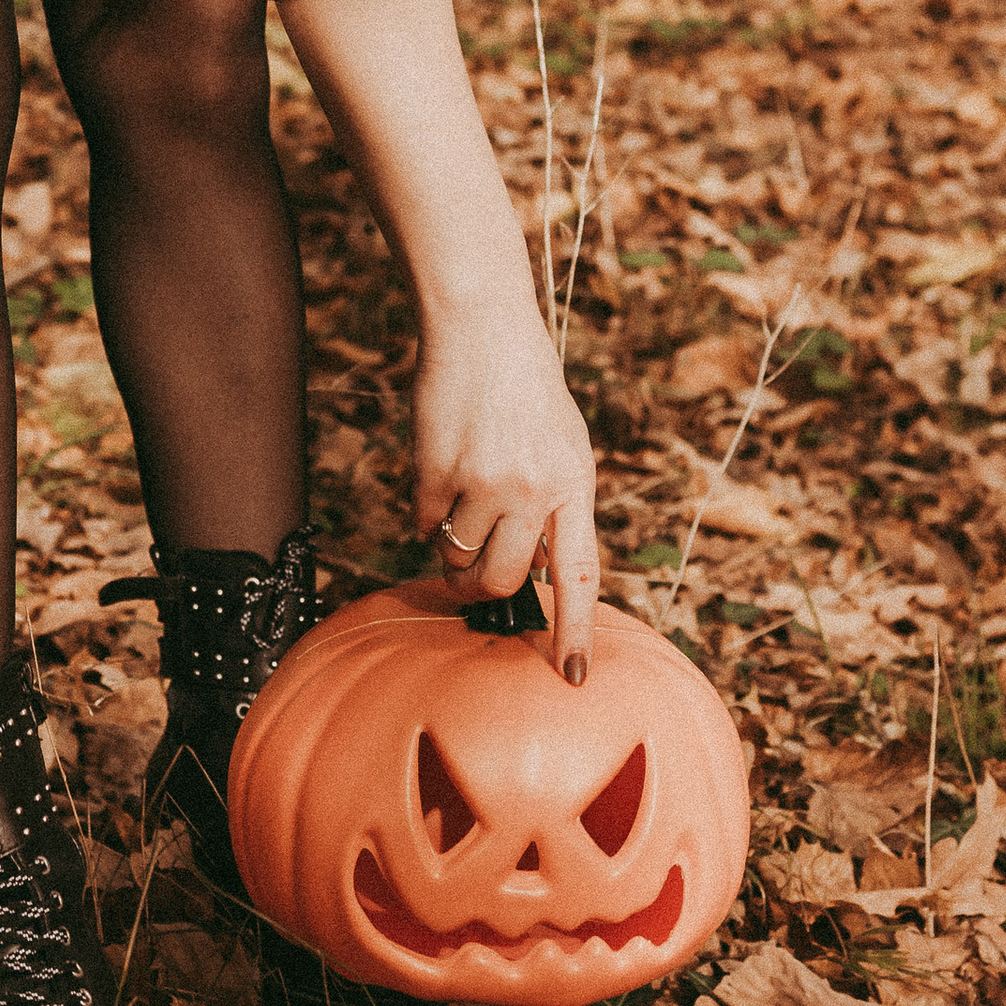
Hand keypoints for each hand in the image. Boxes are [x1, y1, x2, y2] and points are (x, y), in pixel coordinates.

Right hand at [414, 300, 599, 684]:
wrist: (483, 328)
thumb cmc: (528, 391)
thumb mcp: (565, 445)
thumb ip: (557, 505)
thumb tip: (534, 570)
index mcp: (574, 483)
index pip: (579, 574)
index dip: (576, 631)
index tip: (574, 677)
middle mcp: (533, 487)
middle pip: (503, 579)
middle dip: (484, 587)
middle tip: (473, 572)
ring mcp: (483, 480)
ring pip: (459, 558)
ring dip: (453, 552)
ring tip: (461, 512)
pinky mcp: (436, 471)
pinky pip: (426, 525)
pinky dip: (430, 515)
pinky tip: (442, 476)